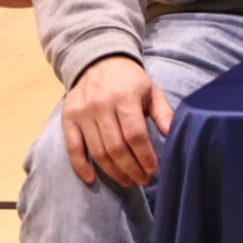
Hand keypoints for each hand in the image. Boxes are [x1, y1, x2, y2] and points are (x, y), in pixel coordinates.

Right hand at [61, 54, 173, 187]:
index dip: (145, 156)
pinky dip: (80, 166)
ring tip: (128, 181)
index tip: (154, 170)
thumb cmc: (131, 81)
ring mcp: (81, 114)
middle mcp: (100, 106)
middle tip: (143, 180)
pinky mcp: (67, 119)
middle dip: (131, 168)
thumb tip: (174, 134)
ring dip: (113, 171)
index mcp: (124, 98)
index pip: (135, 135)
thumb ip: (163, 113)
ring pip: (97, 151)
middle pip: (116, 147)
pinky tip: (92, 179)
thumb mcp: (152, 91)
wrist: (99, 62)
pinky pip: (72, 147)